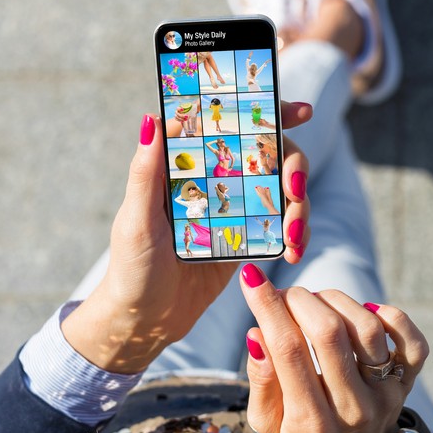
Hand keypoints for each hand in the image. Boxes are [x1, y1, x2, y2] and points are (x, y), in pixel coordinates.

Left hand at [61, 101, 313, 373]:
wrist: (145, 321)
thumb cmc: (131, 269)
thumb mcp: (137, 221)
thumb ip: (146, 173)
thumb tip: (152, 119)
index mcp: (187, 164)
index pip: (231, 124)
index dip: (268, 111)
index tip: (301, 111)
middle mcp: (216, 178)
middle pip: (271, 153)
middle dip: (295, 165)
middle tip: (295, 190)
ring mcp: (236, 208)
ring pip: (283, 189)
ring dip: (299, 206)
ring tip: (294, 237)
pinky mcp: (249, 237)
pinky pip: (282, 224)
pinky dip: (295, 232)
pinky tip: (293, 250)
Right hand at [239, 264, 429, 432]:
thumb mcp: (267, 424)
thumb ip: (261, 381)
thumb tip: (257, 333)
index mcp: (311, 422)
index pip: (288, 350)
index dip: (268, 307)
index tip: (252, 278)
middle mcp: (352, 408)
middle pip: (329, 333)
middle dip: (300, 299)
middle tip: (286, 295)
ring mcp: (385, 395)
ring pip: (367, 329)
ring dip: (336, 301)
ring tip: (317, 303)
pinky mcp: (407, 384)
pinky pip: (413, 342)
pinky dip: (391, 316)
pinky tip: (365, 311)